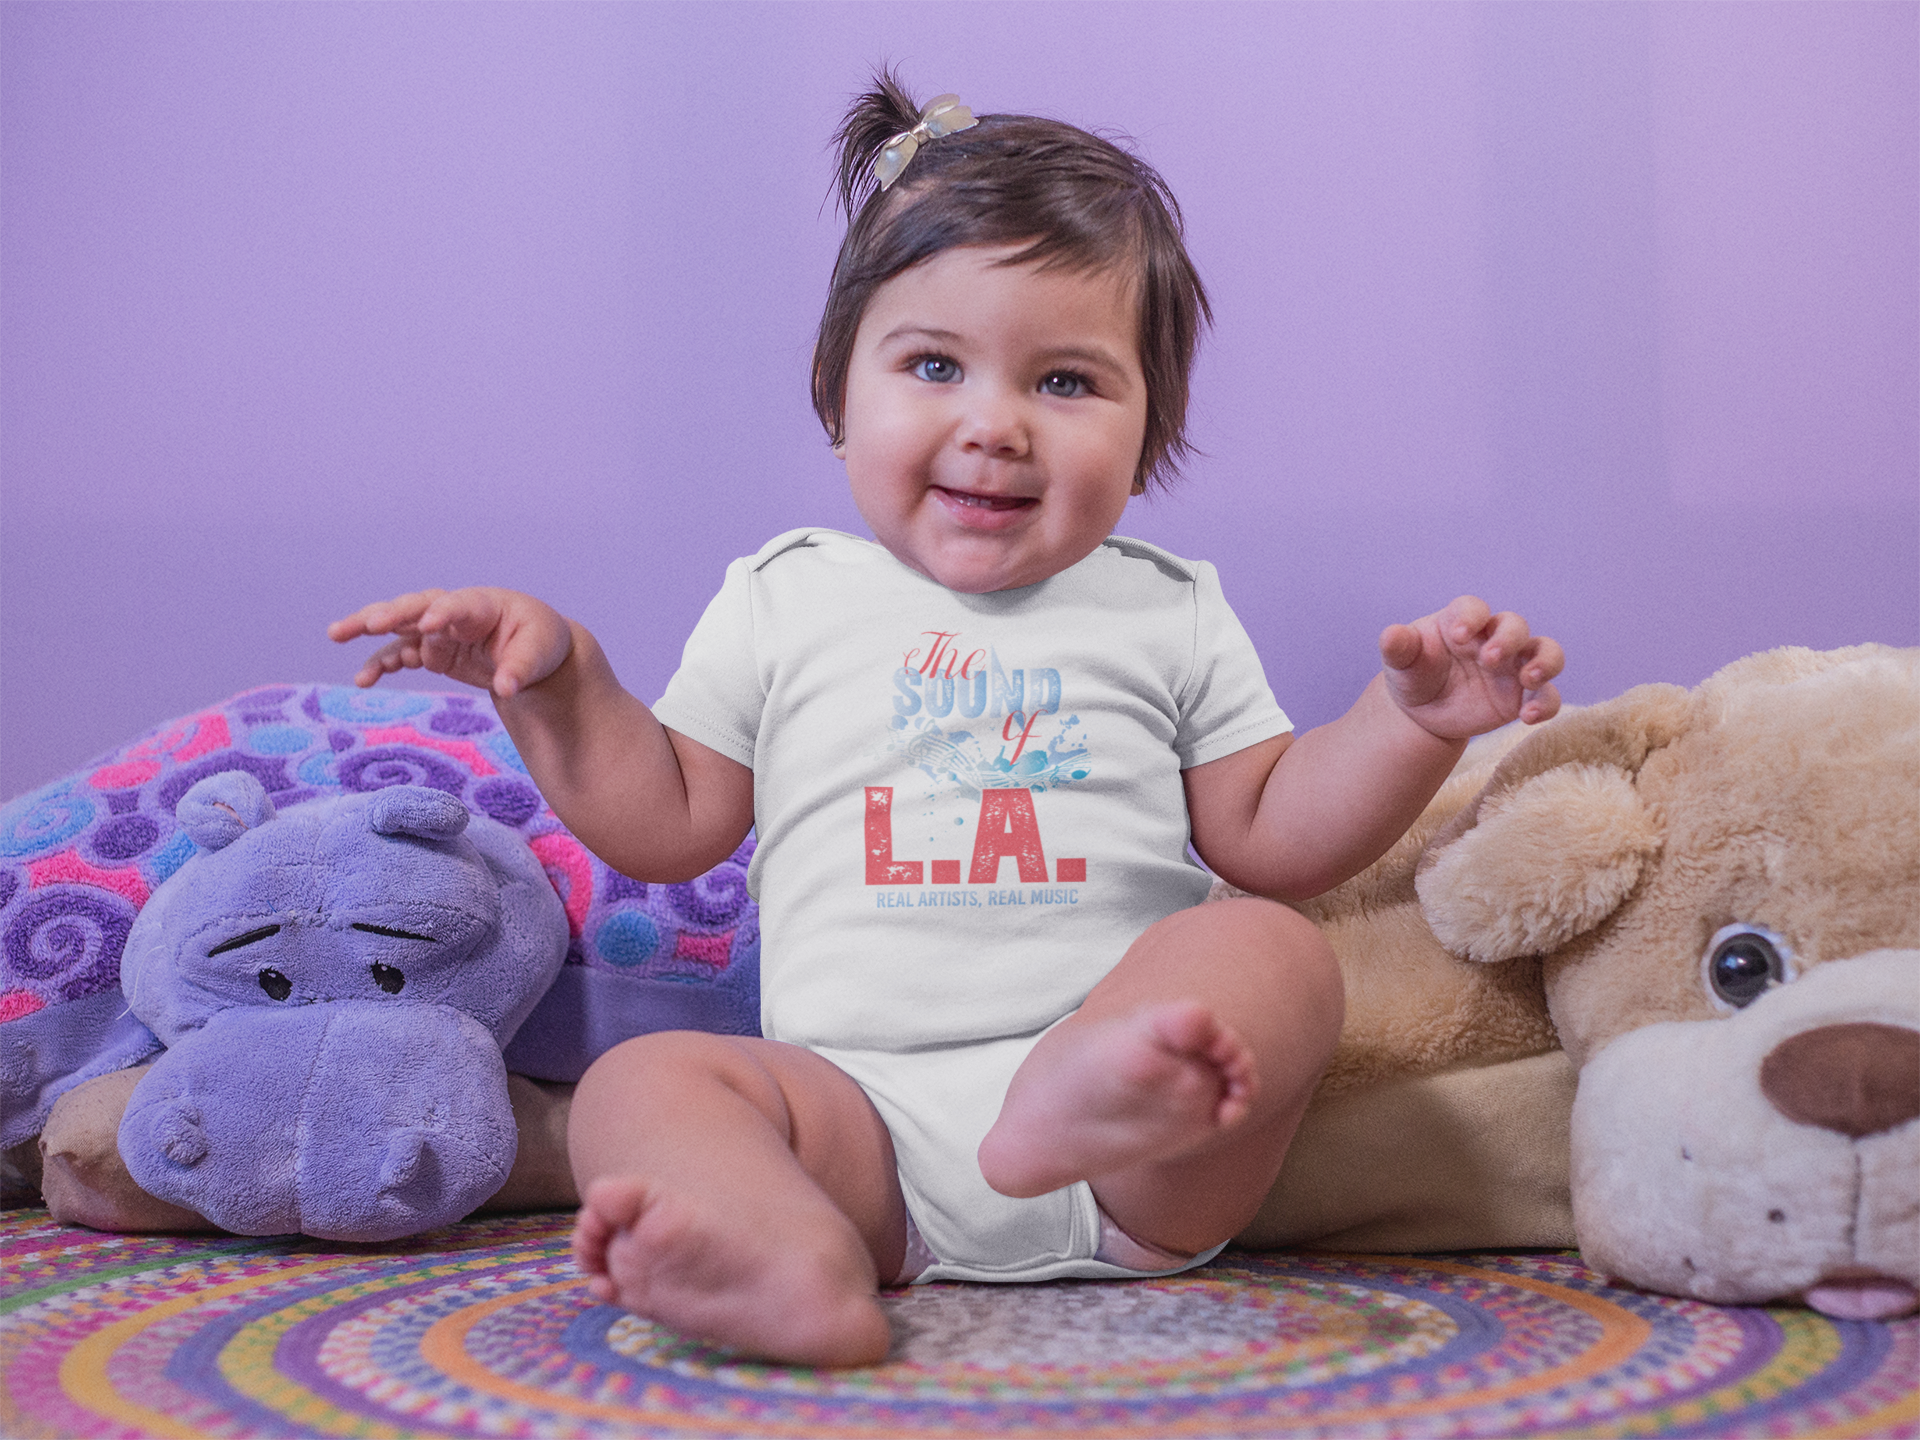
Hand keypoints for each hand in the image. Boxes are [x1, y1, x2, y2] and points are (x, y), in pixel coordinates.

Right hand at [326, 588, 572, 697]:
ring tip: (336, 635)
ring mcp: (439, 630)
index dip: (444, 613)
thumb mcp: (539, 653)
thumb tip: (507, 689)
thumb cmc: (538, 643)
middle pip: (417, 606)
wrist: (533, 649)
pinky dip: (383, 664)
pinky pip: (401, 653)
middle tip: (368, 623)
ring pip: (399, 625)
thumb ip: (520, 670)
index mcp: (484, 606)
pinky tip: (364, 681)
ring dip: (369, 628)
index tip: (427, 625)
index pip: (460, 605)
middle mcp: (454, 613)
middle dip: (392, 612)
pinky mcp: (431, 649)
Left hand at [1378, 596, 1562, 739]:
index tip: (1459, 635)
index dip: (1470, 617)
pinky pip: (1547, 696)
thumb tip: (1390, 636)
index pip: (1473, 608)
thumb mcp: (1401, 664)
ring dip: (1544, 661)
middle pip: (1514, 625)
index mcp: (1460, 622)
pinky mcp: (1521, 695)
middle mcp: (1492, 638)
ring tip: (1529, 678)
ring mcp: (1512, 666)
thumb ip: (1399, 648)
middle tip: (1490, 659)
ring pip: (1545, 652)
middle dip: (1507, 639)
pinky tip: (1528, 717)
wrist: (1422, 713)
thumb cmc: (1413, 675)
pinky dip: (1545, 704)